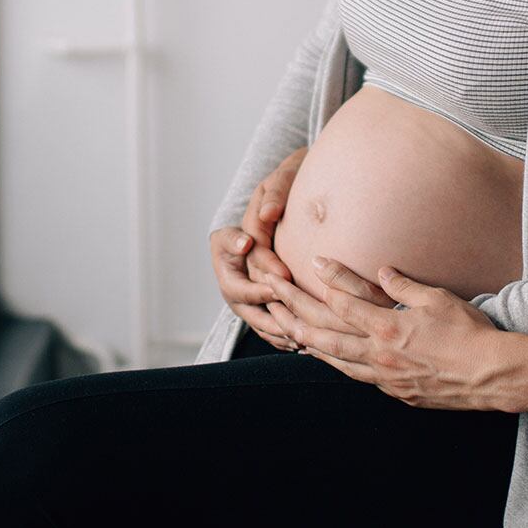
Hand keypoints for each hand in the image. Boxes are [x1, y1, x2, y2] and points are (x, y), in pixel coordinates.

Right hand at [208, 147, 305, 350]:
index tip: (282, 281)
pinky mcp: (258, 295)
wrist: (279, 197)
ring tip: (300, 340)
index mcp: (224, 248)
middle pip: (242, 305)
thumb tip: (267, 215)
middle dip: (270, 316)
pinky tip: (303, 343)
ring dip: (276, 330)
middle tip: (294, 324)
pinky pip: (266, 321)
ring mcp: (243, 286)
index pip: (237, 278)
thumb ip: (272, 197)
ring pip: (255, 318)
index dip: (258, 285)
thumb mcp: (274, 184)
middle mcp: (230, 271)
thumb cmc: (277, 189)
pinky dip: (281, 334)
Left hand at [265, 258, 510, 411]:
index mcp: (388, 327)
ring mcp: (386, 377)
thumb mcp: (437, 299)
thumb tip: (381, 272)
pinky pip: (359, 377)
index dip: (327, 281)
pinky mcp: (397, 392)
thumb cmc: (470, 333)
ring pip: (337, 360)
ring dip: (310, 344)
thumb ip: (404, 286)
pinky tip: (330, 359)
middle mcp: (379, 354)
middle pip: (327, 333)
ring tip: (287, 332)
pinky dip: (339, 366)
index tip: (312, 264)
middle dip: (296, 314)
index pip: (345, 302)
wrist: (492, 375)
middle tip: (273, 300)